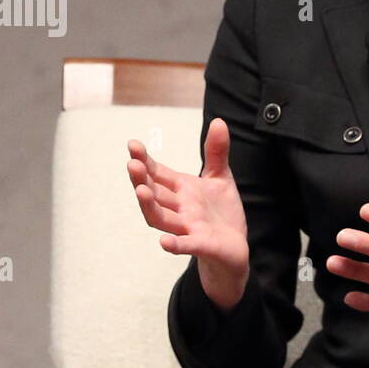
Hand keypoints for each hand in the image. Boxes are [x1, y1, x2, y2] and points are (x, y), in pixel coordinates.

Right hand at [126, 118, 249, 310]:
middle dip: (142, 180)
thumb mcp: (220, 177)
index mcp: (182, 189)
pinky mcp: (201, 245)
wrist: (236, 246)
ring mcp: (188, 228)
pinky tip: (163, 243)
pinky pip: (185, 246)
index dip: (145, 161)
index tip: (132, 145)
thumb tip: (219, 121)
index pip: (158, 174)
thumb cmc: (222, 212)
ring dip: (150, 206)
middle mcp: (180, 208)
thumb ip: (216, 152)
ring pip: (161, 218)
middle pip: (154, 194)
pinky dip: (175, 245)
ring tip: (140, 192)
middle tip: (132, 164)